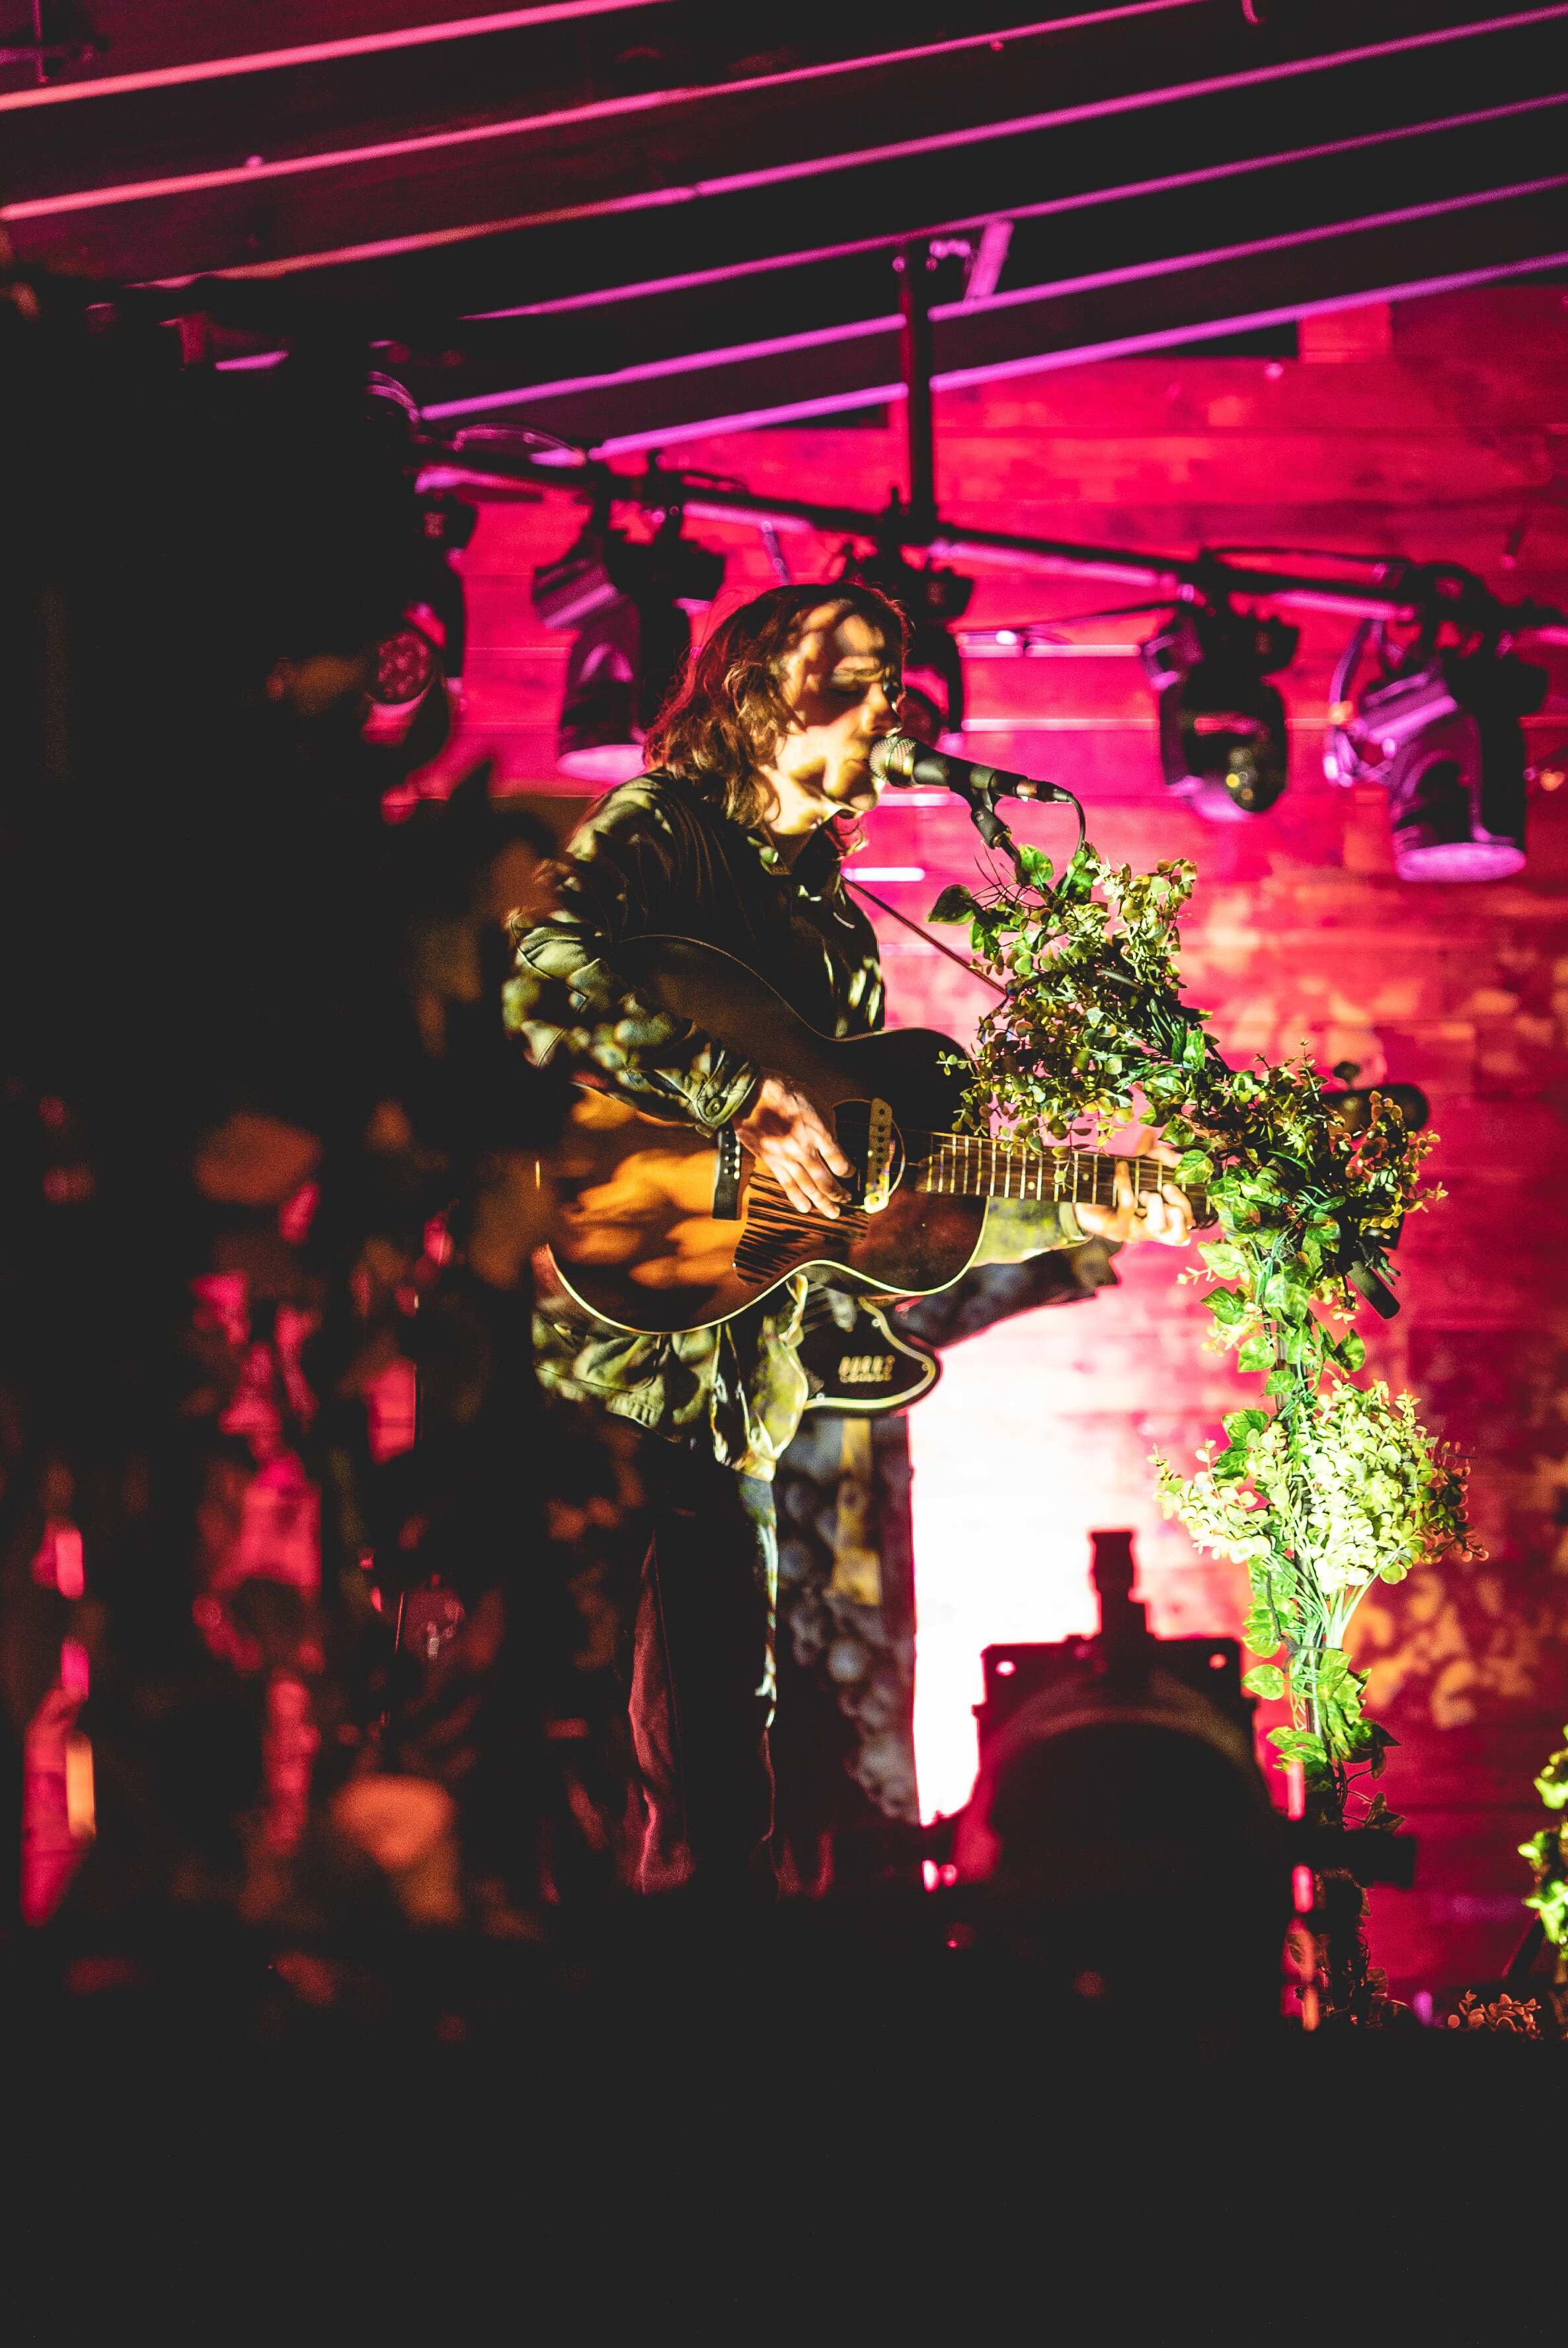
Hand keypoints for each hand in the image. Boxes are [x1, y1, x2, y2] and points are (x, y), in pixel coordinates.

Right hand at [734, 1071, 851, 1216]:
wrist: (752, 1093)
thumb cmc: (784, 1093)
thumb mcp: (817, 1103)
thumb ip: (828, 1125)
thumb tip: (834, 1140)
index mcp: (819, 1133)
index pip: (840, 1161)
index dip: (849, 1171)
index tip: (851, 1173)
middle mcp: (805, 1149)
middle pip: (827, 1180)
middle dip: (839, 1194)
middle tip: (847, 1200)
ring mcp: (788, 1158)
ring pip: (809, 1188)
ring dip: (822, 1203)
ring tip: (833, 1213)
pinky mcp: (772, 1161)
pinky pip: (787, 1185)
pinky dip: (798, 1199)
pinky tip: (806, 1208)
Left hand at [1076, 1146, 1192, 1248]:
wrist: (1083, 1198)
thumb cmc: (1118, 1186)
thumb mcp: (1142, 1168)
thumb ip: (1159, 1158)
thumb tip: (1174, 1154)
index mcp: (1163, 1221)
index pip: (1185, 1228)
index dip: (1188, 1211)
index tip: (1174, 1187)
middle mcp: (1151, 1232)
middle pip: (1179, 1234)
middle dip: (1179, 1207)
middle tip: (1166, 1188)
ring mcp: (1135, 1233)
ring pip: (1157, 1226)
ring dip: (1157, 1204)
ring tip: (1146, 1191)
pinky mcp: (1116, 1229)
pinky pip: (1128, 1206)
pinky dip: (1126, 1184)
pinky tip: (1121, 1168)